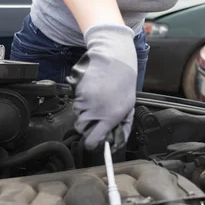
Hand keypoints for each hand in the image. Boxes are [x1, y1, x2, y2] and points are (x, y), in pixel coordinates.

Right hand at [67, 24, 136, 150]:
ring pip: (77, 112)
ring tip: (96, 98)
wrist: (116, 62)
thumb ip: (119, 124)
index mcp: (110, 117)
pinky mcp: (78, 90)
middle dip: (85, 125)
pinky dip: (82, 97)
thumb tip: (112, 139)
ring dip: (84, 109)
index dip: (91, 142)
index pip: (92, 139)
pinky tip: (92, 89)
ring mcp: (85, 99)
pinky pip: (76, 99)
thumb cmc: (124, 84)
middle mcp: (95, 110)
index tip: (91, 141)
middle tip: (94, 116)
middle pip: (80, 127)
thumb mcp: (128, 107)